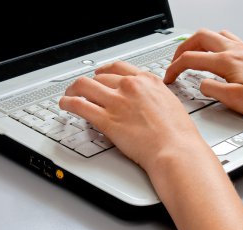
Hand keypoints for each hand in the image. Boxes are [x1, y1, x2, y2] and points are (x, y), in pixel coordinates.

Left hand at [59, 62, 204, 171]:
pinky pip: (79, 105)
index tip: (100, 75)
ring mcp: (117, 102)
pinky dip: (67, 103)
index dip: (104, 71)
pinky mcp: (106, 119)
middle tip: (83, 89)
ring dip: (73, 89)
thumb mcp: (170, 103)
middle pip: (99, 76)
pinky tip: (65, 105)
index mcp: (147, 81)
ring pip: (84, 85)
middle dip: (89, 83)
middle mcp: (130, 87)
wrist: (175, 149)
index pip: (118, 68)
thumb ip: (153, 97)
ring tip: (69, 95)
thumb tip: (145, 100)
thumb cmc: (178, 132)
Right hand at [164, 29, 242, 121]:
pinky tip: (217, 53)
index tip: (168, 77)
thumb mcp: (235, 100)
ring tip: (192, 53)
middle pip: (200, 38)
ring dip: (198, 42)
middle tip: (175, 61)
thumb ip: (212, 90)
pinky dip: (215, 43)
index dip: (174, 68)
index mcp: (227, 61)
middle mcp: (235, 51)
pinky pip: (229, 39)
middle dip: (183, 48)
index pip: (191, 59)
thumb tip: (201, 84)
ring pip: (215, 34)